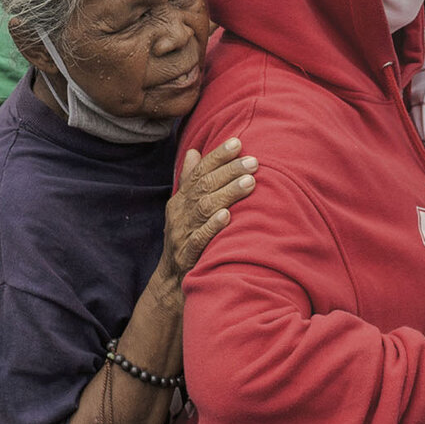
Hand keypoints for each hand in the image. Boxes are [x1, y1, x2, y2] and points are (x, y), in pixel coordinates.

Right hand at [160, 139, 256, 280]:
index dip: (217, 156)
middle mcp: (180, 213)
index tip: (237, 142)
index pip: (198, 171)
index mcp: (181, 199)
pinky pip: (199, 238)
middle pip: (204, 186)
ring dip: (227, 193)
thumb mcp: (184, 208)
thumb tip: (195, 151)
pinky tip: (227, 215)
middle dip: (229, 171)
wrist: (171, 281)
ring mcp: (182, 233)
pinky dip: (212, 226)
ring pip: (204, 208)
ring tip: (249, 182)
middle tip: (253, 162)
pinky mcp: (187, 255)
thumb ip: (189, 180)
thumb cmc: (185, 237)